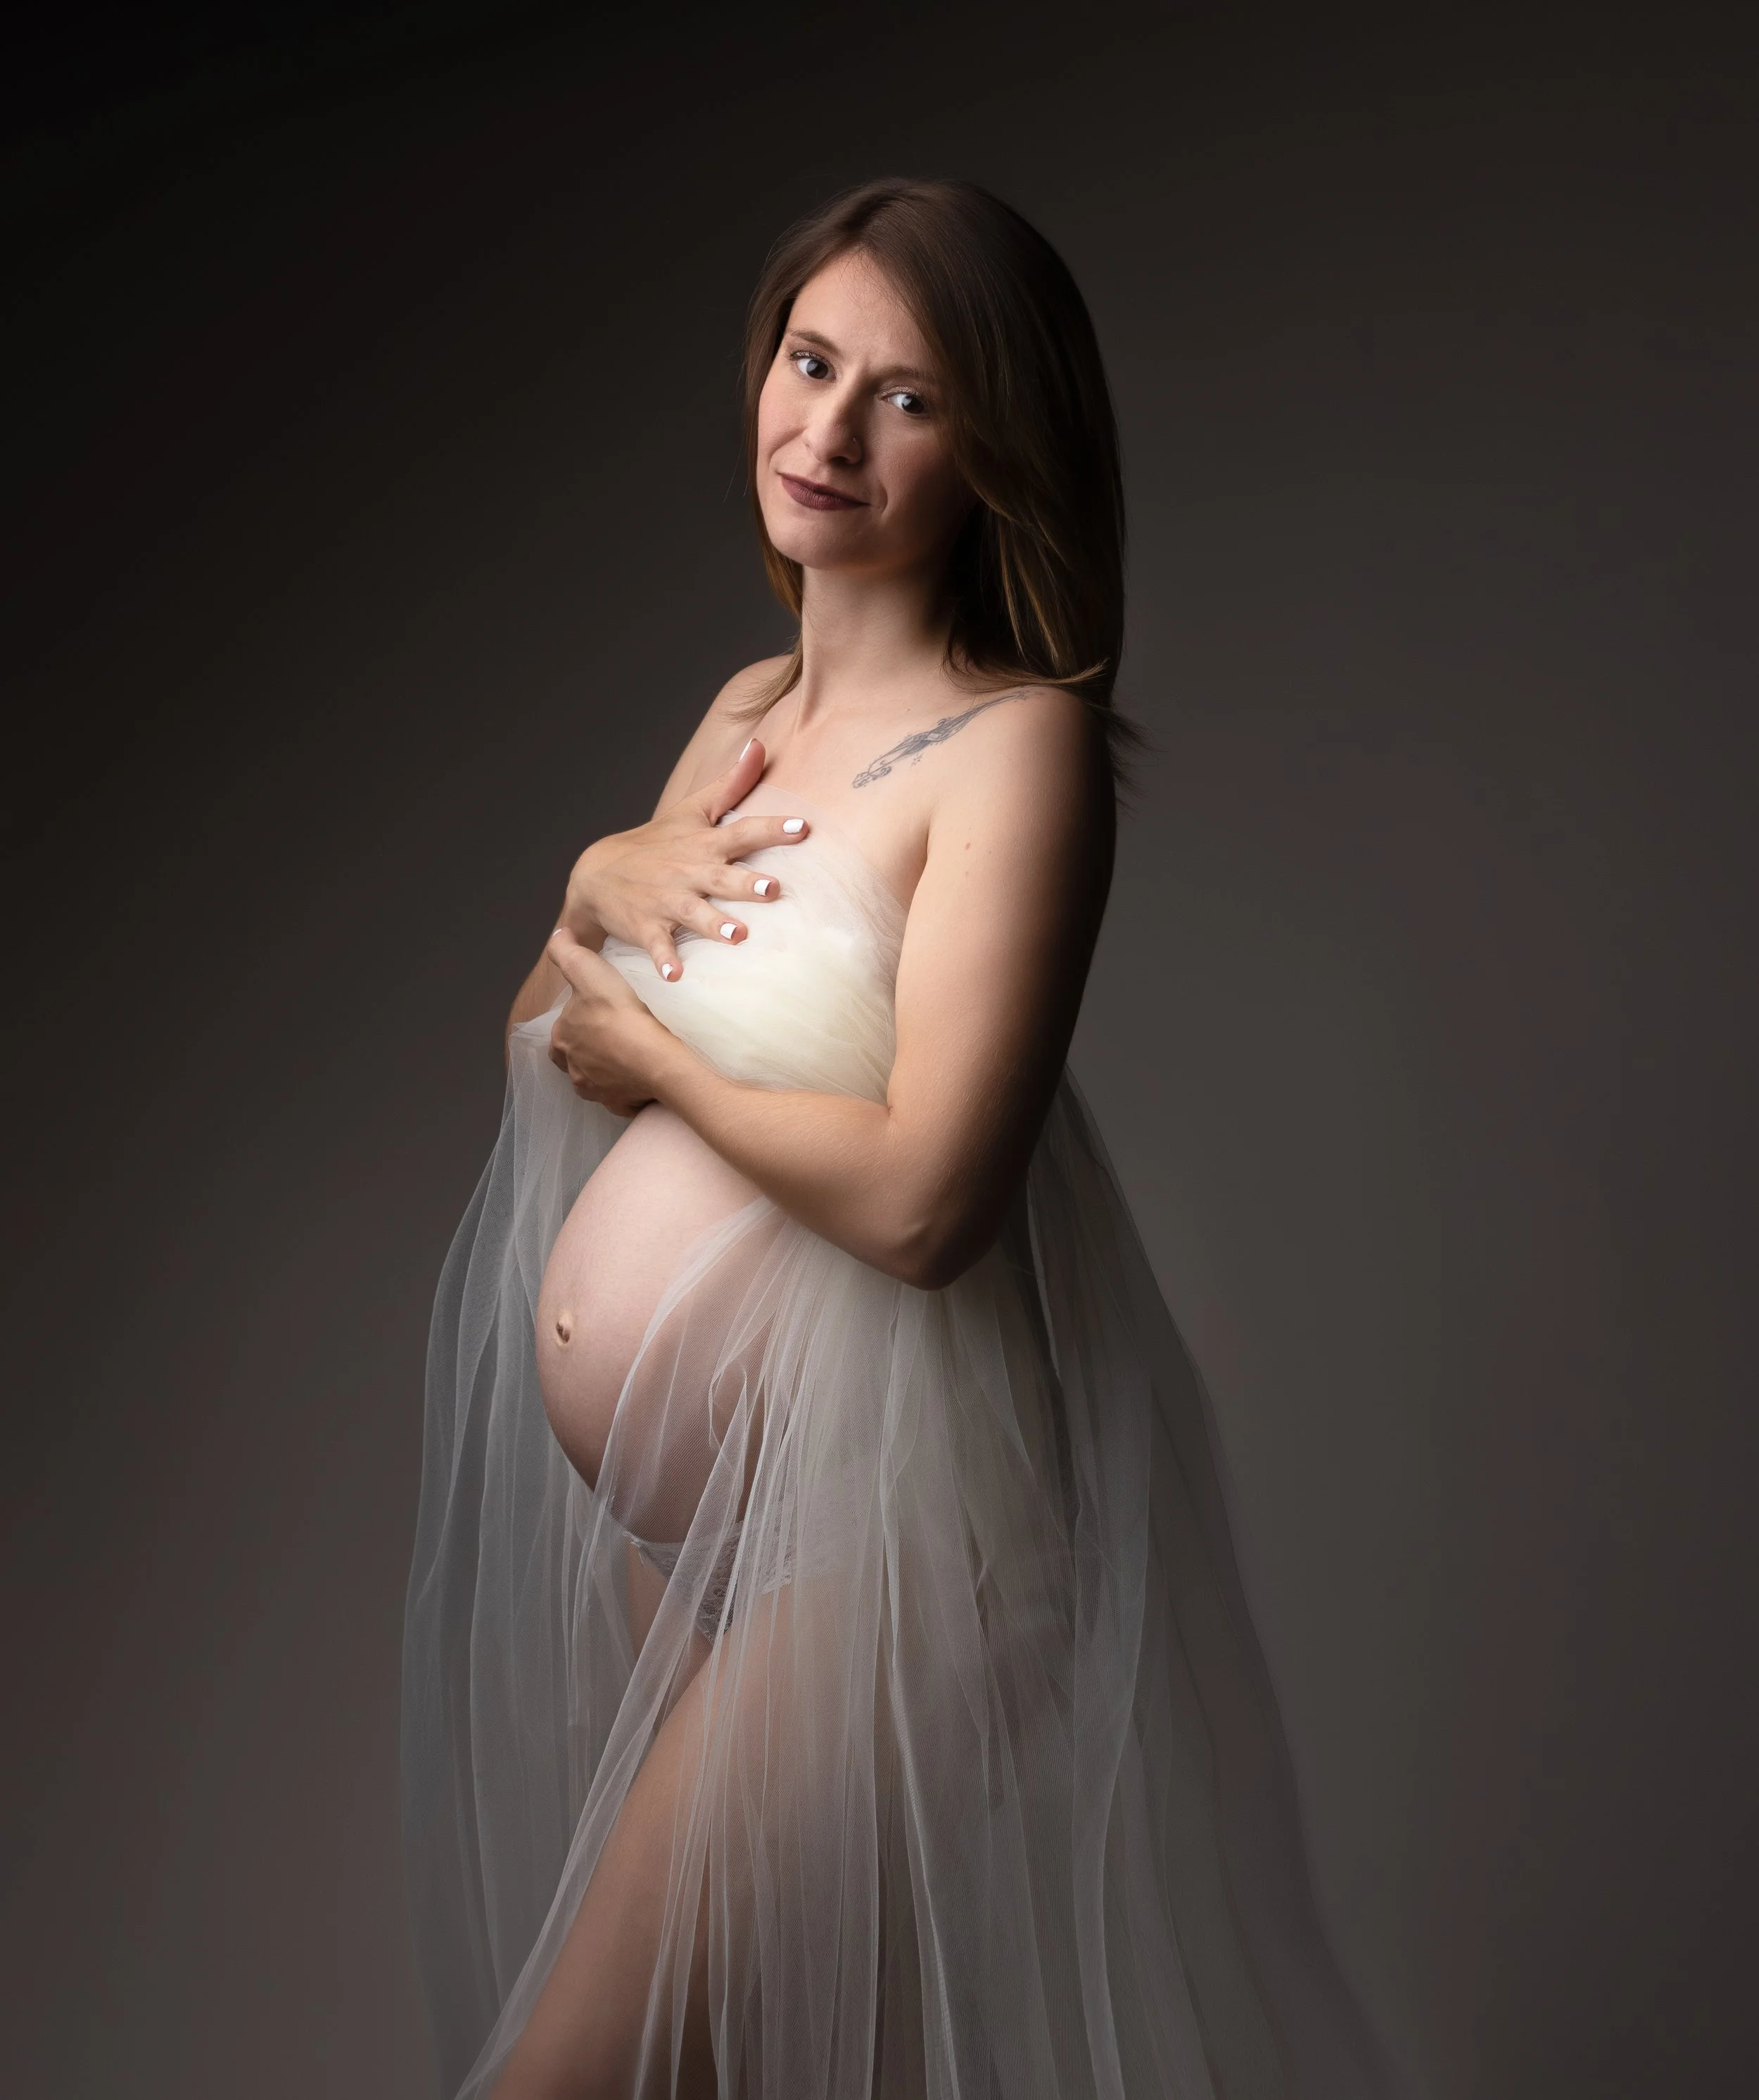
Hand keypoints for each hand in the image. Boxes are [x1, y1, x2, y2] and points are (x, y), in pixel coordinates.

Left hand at [546, 929, 674, 1115]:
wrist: (655, 1057)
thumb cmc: (621, 1014)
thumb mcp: (589, 971)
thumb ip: (567, 953)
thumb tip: (558, 937)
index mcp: (561, 1041)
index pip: (561, 1030)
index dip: (577, 1019)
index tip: (597, 1011)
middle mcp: (574, 1070)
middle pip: (577, 1057)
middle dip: (588, 1049)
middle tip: (613, 1035)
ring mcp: (597, 1091)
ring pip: (596, 1078)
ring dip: (606, 1070)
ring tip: (627, 1055)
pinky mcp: (620, 1104)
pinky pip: (619, 1098)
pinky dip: (626, 1089)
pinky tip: (638, 1077)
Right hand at [560, 738, 809, 981]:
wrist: (597, 874)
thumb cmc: (657, 843)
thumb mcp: (691, 810)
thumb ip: (731, 784)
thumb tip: (760, 746)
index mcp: (704, 844)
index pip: (743, 832)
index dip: (772, 829)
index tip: (803, 829)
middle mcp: (689, 872)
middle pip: (722, 877)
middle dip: (746, 883)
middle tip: (773, 888)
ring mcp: (666, 901)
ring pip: (694, 914)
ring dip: (714, 925)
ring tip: (738, 936)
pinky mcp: (646, 927)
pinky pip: (657, 946)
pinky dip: (664, 961)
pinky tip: (675, 977)